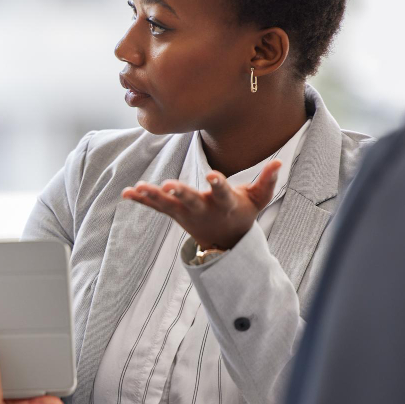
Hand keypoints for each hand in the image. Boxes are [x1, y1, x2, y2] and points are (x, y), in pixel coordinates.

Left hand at [122, 160, 281, 250]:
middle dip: (180, 193)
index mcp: (224, 203)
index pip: (222, 192)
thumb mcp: (258, 200)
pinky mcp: (174, 214)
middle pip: (190, 200)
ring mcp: (186, 214)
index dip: (217, 184)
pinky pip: (155, 207)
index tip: (212, 175)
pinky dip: (141, 200)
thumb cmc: (242, 213)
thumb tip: (278, 162)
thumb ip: (267, 182)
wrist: (225, 241)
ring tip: (138, 188)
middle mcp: (203, 209)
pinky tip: (126, 192)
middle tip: (169, 185)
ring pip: (168, 205)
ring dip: (152, 196)